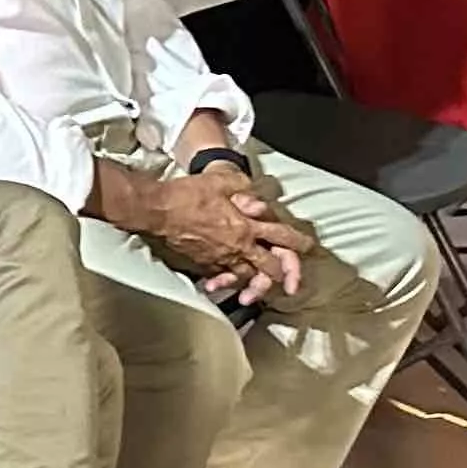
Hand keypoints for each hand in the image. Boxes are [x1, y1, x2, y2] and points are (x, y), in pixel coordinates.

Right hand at [143, 162, 312, 298]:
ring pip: (247, 276)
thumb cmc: (188, 194)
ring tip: (262, 285)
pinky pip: (223, 276)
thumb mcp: (220, 181)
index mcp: (246, 226)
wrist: (158, 210)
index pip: (281, 236)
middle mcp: (238, 247)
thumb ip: (244, 189)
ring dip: (258, 281)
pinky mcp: (204, 263)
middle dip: (284, 273)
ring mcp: (221, 258)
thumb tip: (257, 200)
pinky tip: (229, 282)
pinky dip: (229, 280)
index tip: (308, 246)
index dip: (298, 242)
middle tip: (292, 279)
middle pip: (270, 267)